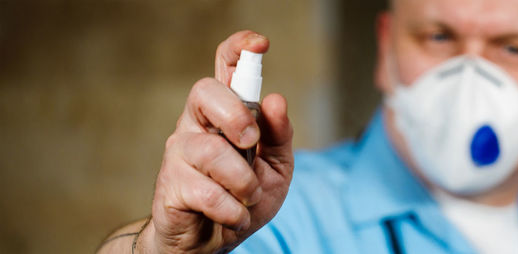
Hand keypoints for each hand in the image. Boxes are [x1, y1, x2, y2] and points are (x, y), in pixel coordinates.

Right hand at [141, 30, 293, 252]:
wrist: (215, 243)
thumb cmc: (244, 197)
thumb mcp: (276, 167)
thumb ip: (279, 135)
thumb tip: (275, 100)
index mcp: (225, 115)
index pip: (224, 68)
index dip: (239, 50)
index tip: (260, 44)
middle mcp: (196, 125)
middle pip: (204, 92)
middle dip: (236, 116)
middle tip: (252, 143)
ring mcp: (179, 154)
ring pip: (211, 151)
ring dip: (244, 182)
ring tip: (249, 197)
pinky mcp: (170, 186)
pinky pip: (206, 191)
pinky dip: (232, 209)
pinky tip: (234, 214)